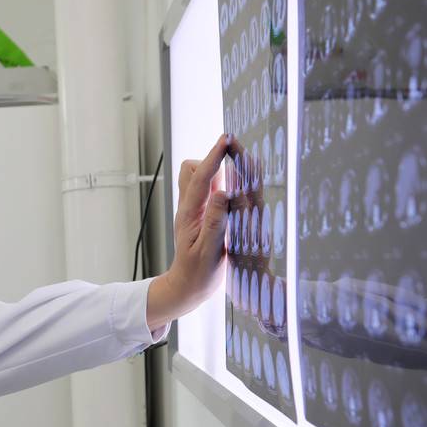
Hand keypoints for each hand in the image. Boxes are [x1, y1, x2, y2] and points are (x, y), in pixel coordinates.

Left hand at [146, 134, 232, 329]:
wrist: (186, 287)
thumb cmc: (198, 274)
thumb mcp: (209, 251)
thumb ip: (215, 223)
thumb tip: (222, 193)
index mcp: (190, 215)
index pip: (201, 178)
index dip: (214, 157)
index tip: (226, 139)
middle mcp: (189, 208)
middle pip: (192, 169)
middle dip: (212, 157)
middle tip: (235, 150)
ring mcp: (193, 211)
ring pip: (200, 178)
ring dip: (217, 169)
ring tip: (239, 165)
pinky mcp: (201, 215)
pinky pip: (208, 190)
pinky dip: (220, 182)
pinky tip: (235, 186)